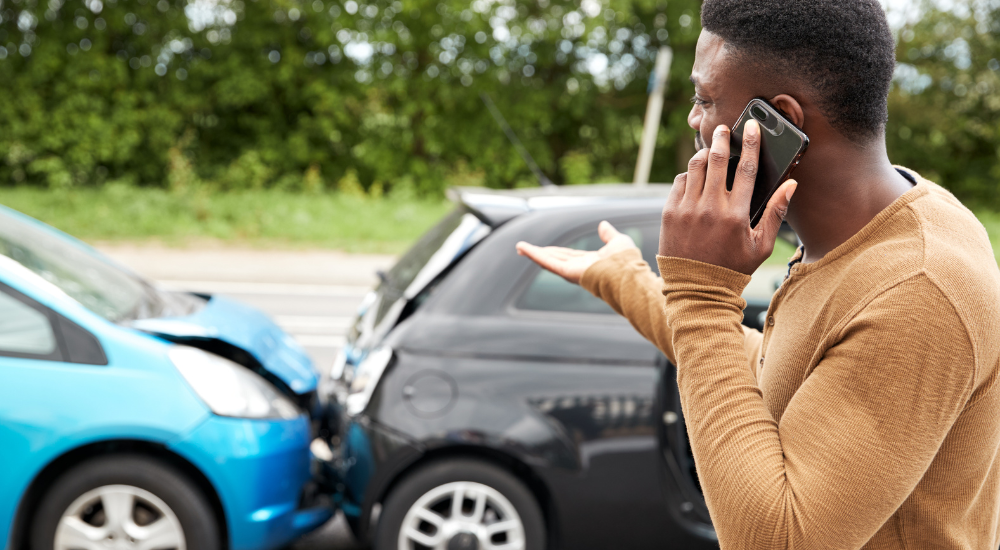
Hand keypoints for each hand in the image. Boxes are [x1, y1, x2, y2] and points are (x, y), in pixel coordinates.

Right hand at [515, 221, 637, 283]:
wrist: (627, 273)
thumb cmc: (627, 261)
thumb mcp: (618, 241)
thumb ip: (609, 234)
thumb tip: (603, 224)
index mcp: (589, 262)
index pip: (568, 256)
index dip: (555, 251)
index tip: (544, 248)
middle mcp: (579, 268)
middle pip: (555, 259)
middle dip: (539, 254)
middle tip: (524, 249)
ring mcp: (572, 271)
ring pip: (549, 261)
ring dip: (533, 254)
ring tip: (519, 247)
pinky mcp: (567, 272)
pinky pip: (548, 263)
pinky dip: (535, 255)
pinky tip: (524, 249)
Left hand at [659, 120, 796, 274]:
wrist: (696, 288)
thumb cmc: (733, 268)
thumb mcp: (761, 245)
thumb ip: (776, 212)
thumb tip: (791, 185)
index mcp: (736, 214)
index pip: (747, 168)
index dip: (750, 143)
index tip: (751, 127)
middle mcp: (710, 207)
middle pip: (717, 160)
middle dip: (721, 139)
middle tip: (723, 129)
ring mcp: (687, 209)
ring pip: (695, 167)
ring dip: (703, 153)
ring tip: (709, 149)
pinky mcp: (669, 213)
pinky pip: (679, 182)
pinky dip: (688, 174)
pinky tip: (695, 175)